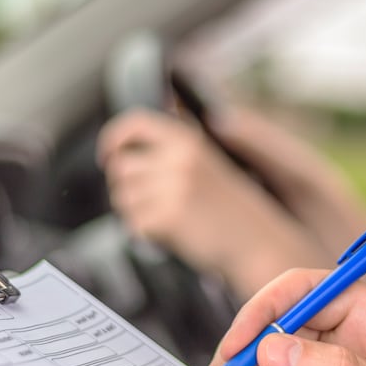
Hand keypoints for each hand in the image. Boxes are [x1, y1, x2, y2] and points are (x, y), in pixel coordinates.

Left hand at [97, 109, 329, 295]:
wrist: (257, 243)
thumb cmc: (233, 211)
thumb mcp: (210, 165)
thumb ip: (174, 152)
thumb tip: (125, 152)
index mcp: (188, 140)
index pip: (134, 123)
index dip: (114, 138)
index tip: (108, 155)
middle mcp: (178, 159)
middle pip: (120, 167)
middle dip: (126, 187)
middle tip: (149, 203)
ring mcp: (171, 188)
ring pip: (122, 198)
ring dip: (136, 212)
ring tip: (168, 220)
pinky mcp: (165, 218)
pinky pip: (134, 224)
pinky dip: (146, 233)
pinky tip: (172, 235)